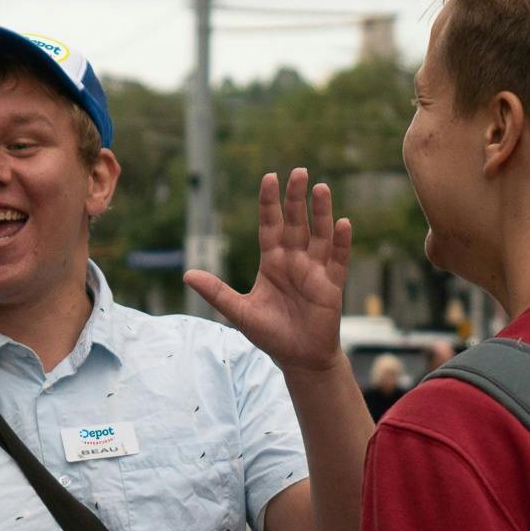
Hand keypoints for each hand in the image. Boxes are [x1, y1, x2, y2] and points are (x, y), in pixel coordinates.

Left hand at [185, 169, 354, 375]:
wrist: (299, 358)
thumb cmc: (270, 334)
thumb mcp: (240, 313)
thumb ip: (217, 292)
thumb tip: (187, 275)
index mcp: (272, 262)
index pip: (270, 225)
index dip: (269, 202)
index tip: (269, 177)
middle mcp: (294, 260)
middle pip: (296, 222)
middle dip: (296, 198)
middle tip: (299, 172)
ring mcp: (315, 271)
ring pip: (319, 235)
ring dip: (321, 212)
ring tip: (321, 188)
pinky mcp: (332, 285)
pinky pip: (338, 259)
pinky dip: (341, 242)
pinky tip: (342, 223)